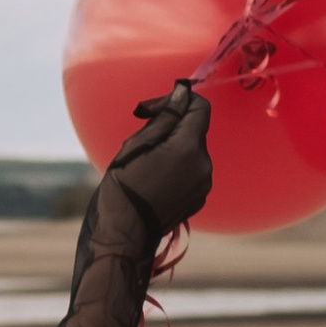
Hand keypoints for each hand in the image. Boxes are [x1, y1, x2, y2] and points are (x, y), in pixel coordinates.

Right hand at [105, 80, 212, 238]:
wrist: (123, 233)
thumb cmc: (122, 188)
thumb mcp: (137, 144)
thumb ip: (165, 117)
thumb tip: (183, 92)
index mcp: (187, 149)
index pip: (200, 108)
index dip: (178, 100)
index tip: (153, 109)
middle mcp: (202, 166)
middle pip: (195, 129)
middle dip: (172, 125)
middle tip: (142, 130)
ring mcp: (203, 184)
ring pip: (193, 150)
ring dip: (174, 146)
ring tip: (146, 159)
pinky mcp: (199, 197)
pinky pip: (192, 170)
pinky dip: (178, 165)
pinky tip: (155, 176)